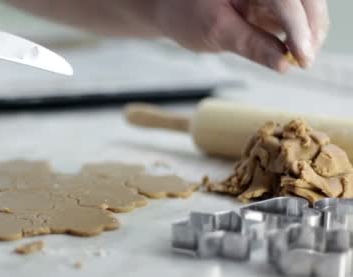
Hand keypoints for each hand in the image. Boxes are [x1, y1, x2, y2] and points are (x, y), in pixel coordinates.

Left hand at [151, 0, 328, 70]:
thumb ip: (251, 45)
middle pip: (306, 0)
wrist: (173, 9)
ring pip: (307, 8)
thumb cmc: (185, 13)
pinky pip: (296, 17)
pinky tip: (296, 52)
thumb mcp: (216, 31)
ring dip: (310, 33)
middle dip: (311, 29)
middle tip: (305, 60)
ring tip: (301, 58)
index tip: (302, 55)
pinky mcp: (272, 4)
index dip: (298, 27)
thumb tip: (283, 63)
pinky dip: (300, 35)